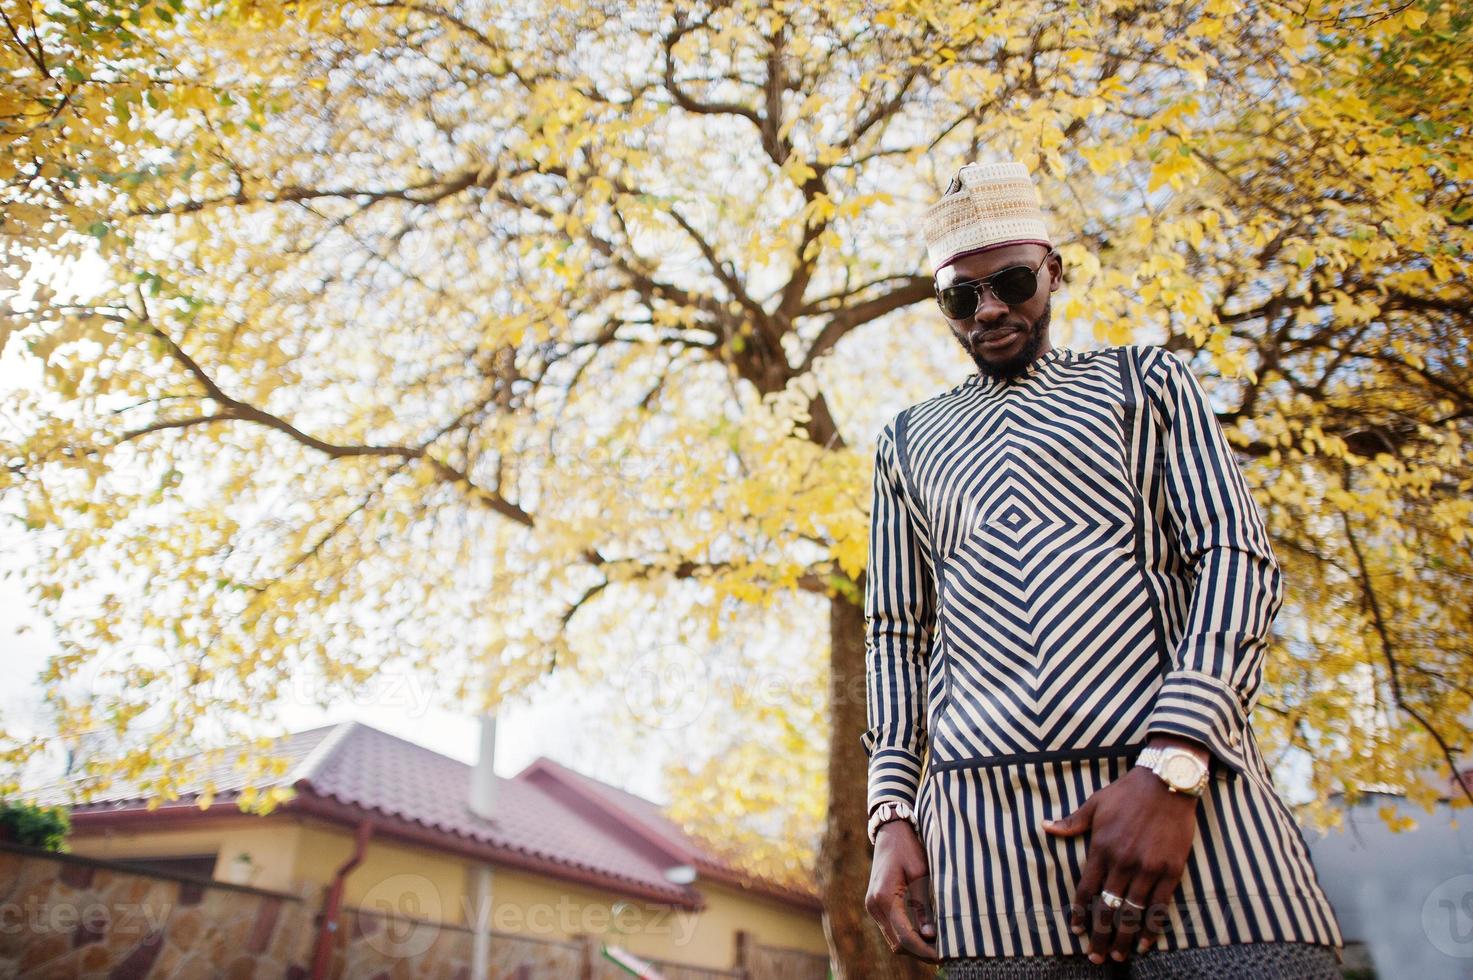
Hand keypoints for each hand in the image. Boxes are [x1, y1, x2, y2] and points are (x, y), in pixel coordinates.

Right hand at [864, 818, 938, 962]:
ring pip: (893, 940)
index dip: (924, 949)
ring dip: (913, 946)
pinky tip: (924, 935)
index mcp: (884, 898)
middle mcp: (874, 905)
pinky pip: (890, 929)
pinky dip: (906, 936)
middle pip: (897, 944)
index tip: (943, 955)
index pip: (905, 936)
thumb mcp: (920, 874)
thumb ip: (923, 906)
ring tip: (937, 946)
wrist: (890, 832)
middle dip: (919, 952)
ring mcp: (872, 906)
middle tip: (943, 954)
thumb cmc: (908, 849)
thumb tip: (930, 935)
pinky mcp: (875, 905)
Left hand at [1041, 763, 1199, 963]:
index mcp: (1101, 847)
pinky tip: (1146, 943)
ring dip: (1124, 937)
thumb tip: (1045, 826)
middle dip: (1099, 935)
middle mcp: (1123, 861)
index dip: (1080, 913)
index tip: (1076, 930)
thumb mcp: (1095, 803)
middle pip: (1108, 907)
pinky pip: (1160, 906)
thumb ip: (1072, 822)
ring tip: (1116, 956)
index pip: (1086, 889)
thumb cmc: (1127, 792)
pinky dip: (1152, 928)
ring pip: (1133, 912)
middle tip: (1094, 957)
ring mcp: (1148, 868)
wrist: (1167, 782)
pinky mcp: (1171, 870)